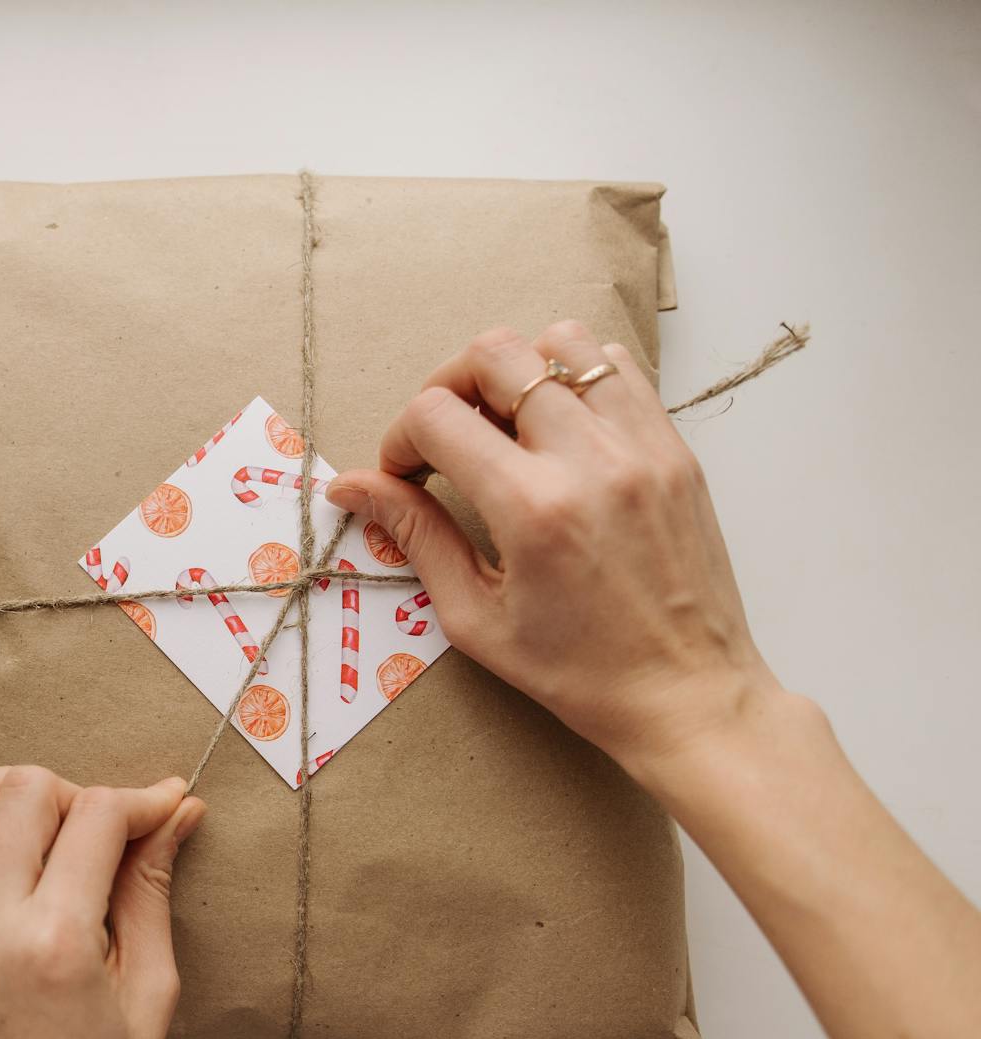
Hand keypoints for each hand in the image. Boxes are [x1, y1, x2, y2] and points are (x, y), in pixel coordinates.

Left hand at [0, 767, 204, 1038]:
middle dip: (75, 794)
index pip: (97, 817)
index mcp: (54, 943)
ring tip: (35, 827)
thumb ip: (151, 893)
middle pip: (22, 792)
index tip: (162, 807)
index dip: (141, 800)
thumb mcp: (148, 994)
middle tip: (99, 830)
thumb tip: (173, 819)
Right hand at [325, 321, 780, 778]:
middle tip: (444, 438)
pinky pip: (619, 369)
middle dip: (450, 386)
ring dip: (518, 370)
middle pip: (496, 354)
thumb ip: (416, 536)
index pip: (438, 416)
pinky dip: (576, 380)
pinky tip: (560, 431)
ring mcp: (642, 447)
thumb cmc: (578, 673)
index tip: (405, 477)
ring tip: (506, 425)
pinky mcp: (674, 449)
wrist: (688, 694)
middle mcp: (590, 461)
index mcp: (532, 510)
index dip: (401, 439)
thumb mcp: (476, 617)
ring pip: (562, 342)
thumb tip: (351, 486)